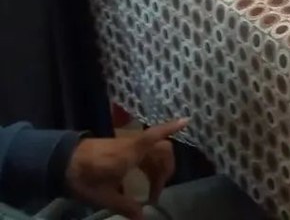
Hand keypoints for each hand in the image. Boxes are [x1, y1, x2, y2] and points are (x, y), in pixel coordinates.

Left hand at [65, 118, 187, 219]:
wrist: (62, 163)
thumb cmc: (84, 178)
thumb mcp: (104, 197)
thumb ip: (126, 206)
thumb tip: (143, 219)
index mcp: (130, 153)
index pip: (155, 137)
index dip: (171, 128)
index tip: (187, 120)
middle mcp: (132, 145)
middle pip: (160, 149)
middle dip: (165, 169)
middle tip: (157, 193)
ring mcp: (127, 145)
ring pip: (153, 151)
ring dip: (157, 168)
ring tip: (151, 190)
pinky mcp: (121, 148)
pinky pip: (144, 151)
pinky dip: (150, 163)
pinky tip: (145, 176)